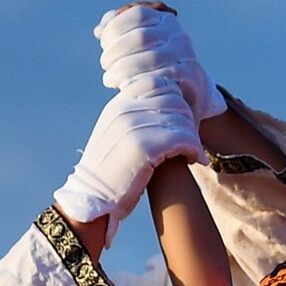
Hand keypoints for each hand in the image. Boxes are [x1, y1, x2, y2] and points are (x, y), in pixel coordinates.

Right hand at [53, 76, 204, 243]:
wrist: (91, 201)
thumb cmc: (111, 175)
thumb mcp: (118, 137)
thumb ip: (137, 119)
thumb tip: (170, 111)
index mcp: (118, 105)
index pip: (157, 83)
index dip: (177, 100)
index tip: (182, 122)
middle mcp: (124, 110)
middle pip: (174, 99)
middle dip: (189, 119)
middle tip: (191, 141)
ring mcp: (132, 127)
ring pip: (181, 118)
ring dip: (194, 137)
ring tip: (192, 153)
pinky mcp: (142, 147)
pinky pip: (182, 138)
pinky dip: (194, 149)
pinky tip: (193, 160)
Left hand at [93, 3, 228, 122]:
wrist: (191, 88)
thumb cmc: (157, 64)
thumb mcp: (139, 45)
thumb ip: (119, 32)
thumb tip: (99, 30)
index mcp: (165, 20)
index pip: (138, 14)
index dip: (116, 27)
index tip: (103, 43)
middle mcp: (177, 34)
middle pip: (140, 37)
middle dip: (115, 51)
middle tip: (105, 64)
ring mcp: (185, 54)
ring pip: (149, 59)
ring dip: (123, 69)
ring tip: (109, 78)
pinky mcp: (189, 76)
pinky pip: (161, 78)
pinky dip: (139, 83)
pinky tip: (126, 88)